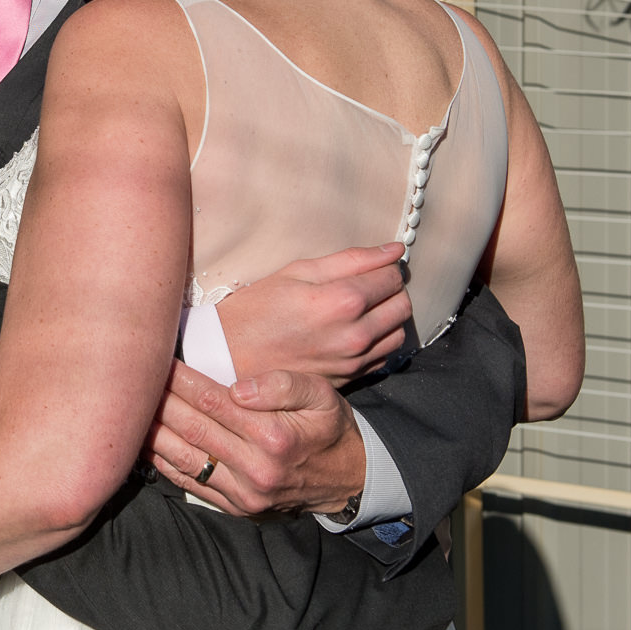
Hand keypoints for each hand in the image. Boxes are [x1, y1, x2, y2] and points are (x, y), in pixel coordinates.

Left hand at [148, 363, 365, 516]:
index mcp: (273, 436)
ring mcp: (243, 494)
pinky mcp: (236, 508)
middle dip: (159, 399)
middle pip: (190, 427)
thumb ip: (282, 385)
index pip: (211, 401)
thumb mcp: (321, 395)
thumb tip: (238, 388)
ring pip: (183, 458)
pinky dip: (163, 463)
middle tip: (132, 375)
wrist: (348, 478)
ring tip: (128, 407)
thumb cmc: (329, 427)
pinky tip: (145, 443)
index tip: (158, 358)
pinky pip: (190, 483)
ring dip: (153, 432)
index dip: (180, 378)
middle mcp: (255, 469)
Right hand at [218, 243, 410, 386]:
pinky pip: (385, 356)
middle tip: (366, 284)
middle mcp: (356, 335)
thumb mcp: (297, 271)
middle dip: (390, 289)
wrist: (227, 357)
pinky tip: (356, 331)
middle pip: (403, 304)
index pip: (392, 277)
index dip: (384, 266)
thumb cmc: (256, 309)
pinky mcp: (349, 378)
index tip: (369, 266)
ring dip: (388, 316)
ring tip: (362, 308)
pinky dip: (380, 341)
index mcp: (343, 301)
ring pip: (399, 332)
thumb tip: (393, 251)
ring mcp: (354, 361)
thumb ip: (351, 260)